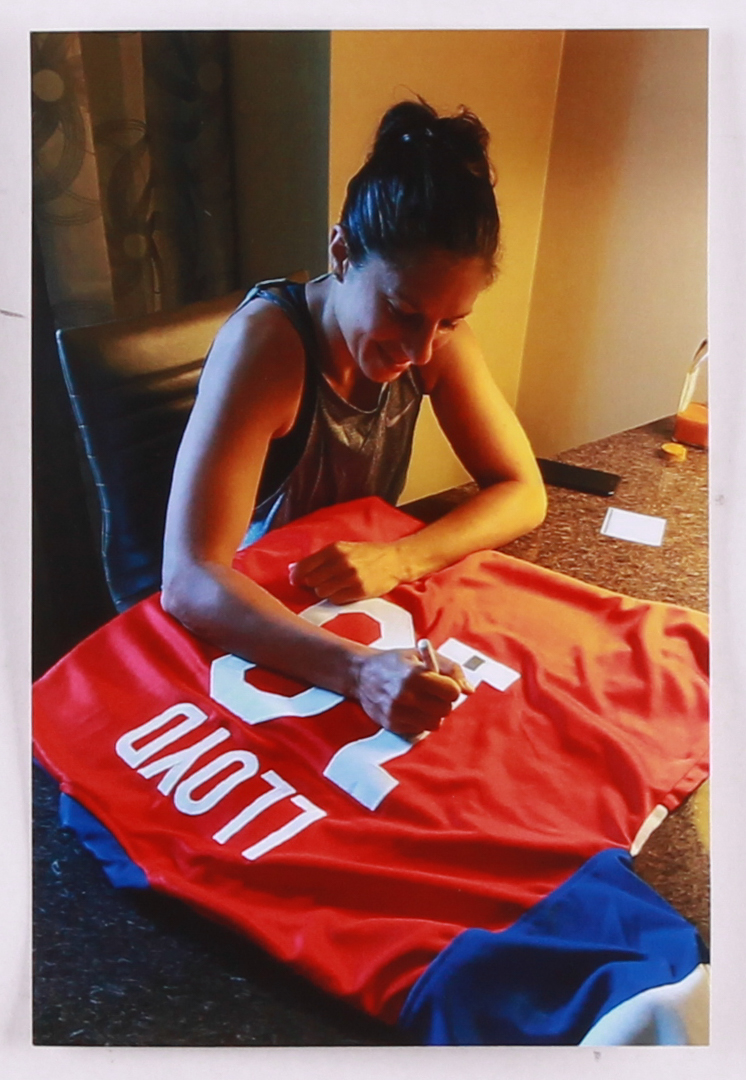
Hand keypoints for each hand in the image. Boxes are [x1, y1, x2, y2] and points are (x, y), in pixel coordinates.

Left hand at [290, 540, 403, 602]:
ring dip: (325, 591)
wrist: (395, 560)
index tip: (295, 580)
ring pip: (322, 592)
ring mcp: (350, 578)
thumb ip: (322, 557)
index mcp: (335, 549)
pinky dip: (336, 597)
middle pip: (312, 581)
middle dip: (313, 583)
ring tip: (336, 586)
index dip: (297, 575)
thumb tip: (295, 569)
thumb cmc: (368, 554)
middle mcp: (341, 562)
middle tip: (320, 582)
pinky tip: (344, 591)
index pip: (305, 566)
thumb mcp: (345, 547)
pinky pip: (336, 600)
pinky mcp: (359, 591)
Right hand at [354, 647, 473, 736]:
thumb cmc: (394, 662)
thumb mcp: (421, 654)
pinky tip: (411, 709)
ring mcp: (397, 712)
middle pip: (445, 709)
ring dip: (433, 713)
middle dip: (444, 701)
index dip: (452, 687)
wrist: (360, 674)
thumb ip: (450, 668)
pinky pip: (420, 730)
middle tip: (433, 692)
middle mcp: (405, 695)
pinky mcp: (392, 724)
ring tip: (422, 701)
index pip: (452, 691)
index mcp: (415, 674)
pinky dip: (420, 721)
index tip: (445, 683)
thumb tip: (469, 689)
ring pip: (434, 723)